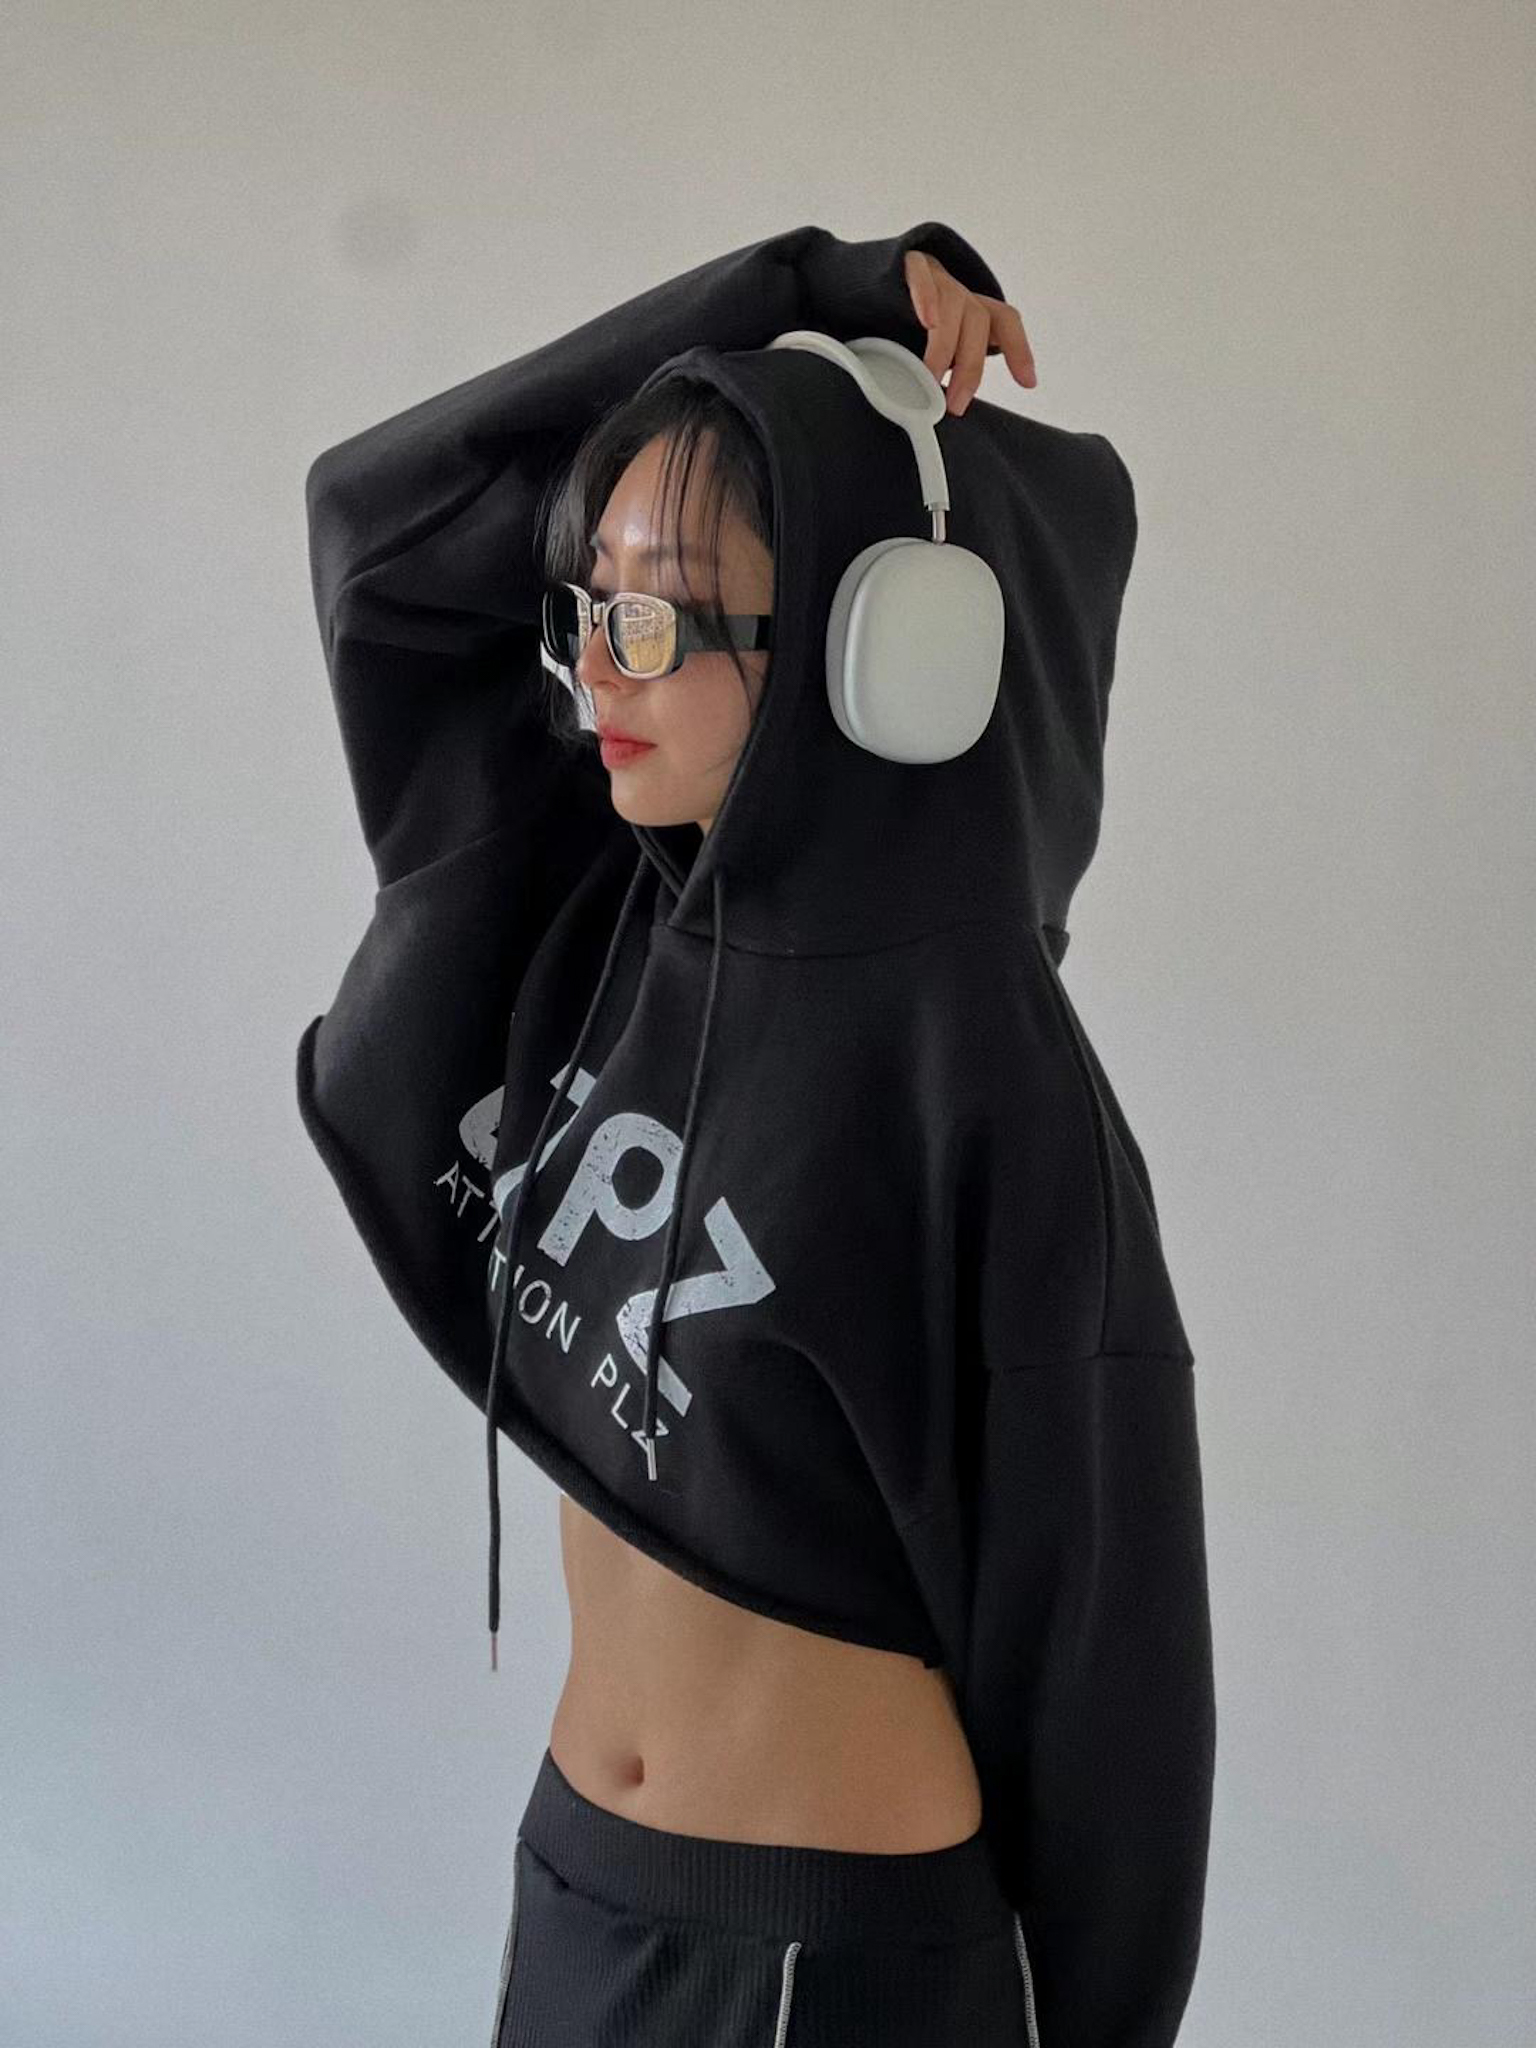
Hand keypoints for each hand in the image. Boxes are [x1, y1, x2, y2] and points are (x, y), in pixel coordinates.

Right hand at [903, 250, 1035, 415]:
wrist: (863, 284)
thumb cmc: (897, 326)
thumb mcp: (926, 351)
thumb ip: (942, 372)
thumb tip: (945, 409)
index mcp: (968, 309)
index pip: (1004, 321)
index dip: (1019, 349)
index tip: (1027, 382)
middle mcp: (957, 291)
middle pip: (979, 321)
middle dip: (970, 367)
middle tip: (955, 405)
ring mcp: (935, 275)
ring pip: (953, 304)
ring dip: (944, 347)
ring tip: (930, 379)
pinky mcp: (908, 264)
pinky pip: (921, 277)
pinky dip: (927, 297)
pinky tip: (927, 321)